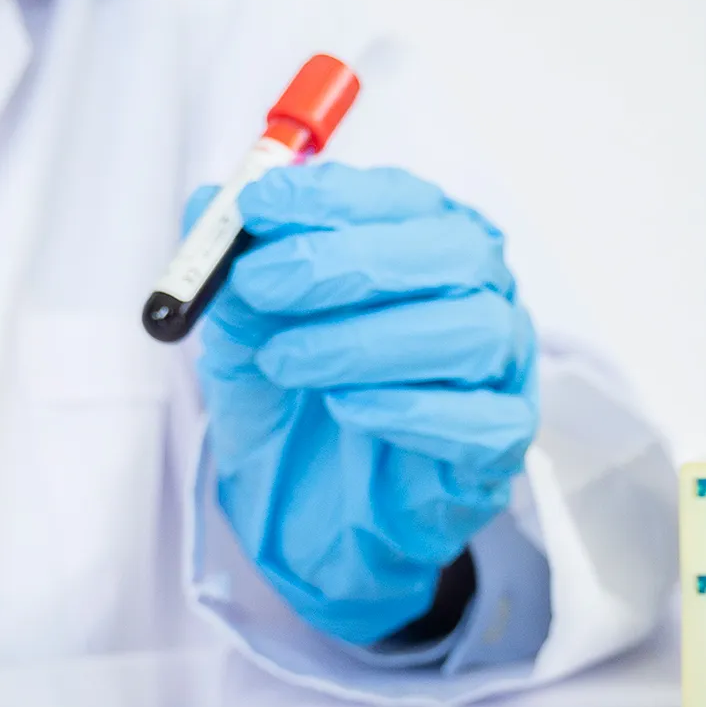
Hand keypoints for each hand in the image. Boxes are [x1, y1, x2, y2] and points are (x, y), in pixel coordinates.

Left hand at [190, 163, 537, 645]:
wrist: (309, 510)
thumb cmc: (294, 402)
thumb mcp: (242, 335)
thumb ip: (231, 275)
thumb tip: (204, 210)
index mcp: (424, 242)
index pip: (400, 197)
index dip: (330, 196)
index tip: (257, 208)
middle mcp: (478, 292)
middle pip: (454, 252)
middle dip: (347, 261)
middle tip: (261, 283)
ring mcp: (501, 366)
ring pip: (475, 331)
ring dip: (367, 340)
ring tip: (286, 362)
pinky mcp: (500, 443)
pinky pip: (483, 421)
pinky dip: (411, 411)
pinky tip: (347, 408)